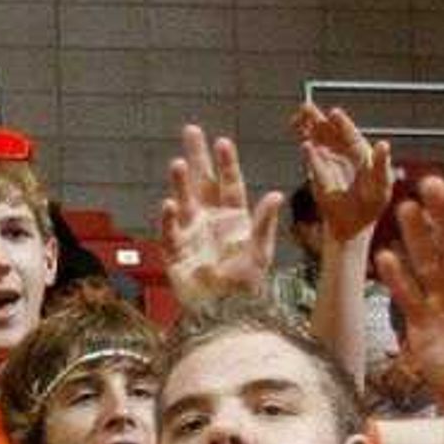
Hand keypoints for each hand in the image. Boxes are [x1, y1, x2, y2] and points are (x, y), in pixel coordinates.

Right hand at [156, 123, 287, 309]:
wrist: (225, 312)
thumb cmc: (246, 283)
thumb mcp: (261, 251)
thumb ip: (264, 223)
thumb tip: (275, 195)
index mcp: (234, 218)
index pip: (229, 183)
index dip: (226, 163)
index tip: (222, 142)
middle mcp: (211, 221)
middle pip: (203, 183)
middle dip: (198, 158)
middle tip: (191, 130)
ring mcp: (191, 234)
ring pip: (184, 201)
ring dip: (180, 182)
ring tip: (177, 162)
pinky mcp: (175, 252)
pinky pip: (170, 231)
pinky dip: (169, 218)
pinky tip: (169, 204)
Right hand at [290, 102, 393, 249]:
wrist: (353, 223)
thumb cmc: (371, 205)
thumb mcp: (381, 185)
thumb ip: (383, 164)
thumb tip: (384, 143)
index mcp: (362, 153)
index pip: (350, 135)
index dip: (342, 124)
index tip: (334, 113)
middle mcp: (345, 153)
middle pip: (329, 133)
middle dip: (318, 120)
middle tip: (306, 107)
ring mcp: (330, 161)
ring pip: (317, 141)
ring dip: (307, 129)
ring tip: (296, 117)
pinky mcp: (318, 174)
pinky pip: (312, 160)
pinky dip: (308, 153)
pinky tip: (302, 143)